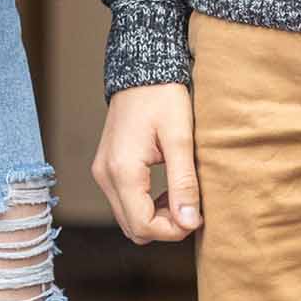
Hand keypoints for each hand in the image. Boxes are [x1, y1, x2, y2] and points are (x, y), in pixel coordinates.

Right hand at [93, 83, 200, 244]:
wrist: (142, 69)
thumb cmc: (163, 97)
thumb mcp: (180, 138)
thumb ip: (183, 183)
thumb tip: (189, 223)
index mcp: (123, 170)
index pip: (144, 226)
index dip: (173, 230)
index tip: (197, 216)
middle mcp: (105, 176)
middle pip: (133, 228)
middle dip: (165, 227)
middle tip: (191, 208)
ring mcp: (102, 172)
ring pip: (128, 218)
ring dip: (155, 218)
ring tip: (181, 197)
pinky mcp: (106, 168)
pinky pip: (124, 202)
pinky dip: (145, 206)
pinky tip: (166, 190)